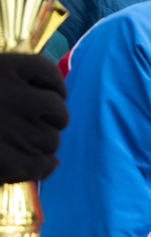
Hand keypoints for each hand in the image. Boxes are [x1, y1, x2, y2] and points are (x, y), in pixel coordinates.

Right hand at [0, 53, 67, 183]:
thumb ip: (16, 81)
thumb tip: (52, 92)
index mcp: (2, 69)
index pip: (47, 71)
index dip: (52, 86)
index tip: (42, 94)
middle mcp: (11, 96)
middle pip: (59, 112)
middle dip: (49, 121)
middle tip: (25, 125)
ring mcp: (11, 130)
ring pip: (52, 140)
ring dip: (39, 144)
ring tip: (12, 144)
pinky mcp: (7, 162)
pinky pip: (46, 165)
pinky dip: (40, 167)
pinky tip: (21, 164)